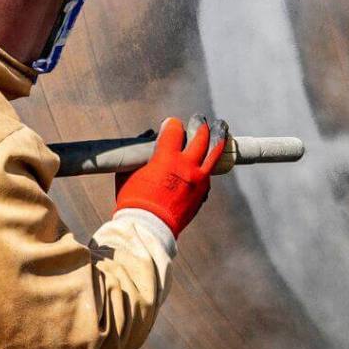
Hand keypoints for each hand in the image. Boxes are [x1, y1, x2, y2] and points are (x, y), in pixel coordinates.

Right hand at [114, 115, 226, 236]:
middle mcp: (186, 165)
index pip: (175, 129)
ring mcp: (198, 180)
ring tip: (220, 126)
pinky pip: (209, 173)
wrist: (148, 230)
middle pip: (200, 135)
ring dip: (218, 135)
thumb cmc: (133, 200)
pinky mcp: (202, 193)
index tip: (170, 124)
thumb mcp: (129, 172)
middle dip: (198, 124)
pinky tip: (210, 158)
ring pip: (214, 151)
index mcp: (166, 157)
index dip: (172, 124)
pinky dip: (209, 163)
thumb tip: (147, 137)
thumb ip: (138, 152)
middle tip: (198, 119)